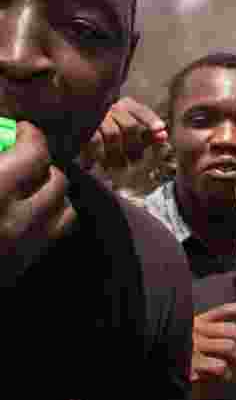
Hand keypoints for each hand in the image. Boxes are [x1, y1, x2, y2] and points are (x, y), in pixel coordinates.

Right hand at [0, 122, 76, 279]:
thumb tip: (1, 132)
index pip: (35, 153)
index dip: (31, 135)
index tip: (21, 129)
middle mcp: (16, 220)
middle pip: (57, 181)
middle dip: (44, 165)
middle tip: (25, 158)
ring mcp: (22, 249)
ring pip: (65, 211)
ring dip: (53, 193)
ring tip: (31, 185)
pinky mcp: (18, 270)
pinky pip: (51, 238)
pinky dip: (47, 219)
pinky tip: (24, 212)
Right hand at [80, 97, 167, 171]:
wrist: (69, 134)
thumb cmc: (108, 136)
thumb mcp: (129, 134)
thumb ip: (147, 135)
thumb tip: (164, 136)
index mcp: (124, 106)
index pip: (141, 111)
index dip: (151, 120)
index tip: (161, 129)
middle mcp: (110, 107)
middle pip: (131, 126)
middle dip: (135, 146)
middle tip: (134, 162)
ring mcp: (95, 116)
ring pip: (114, 134)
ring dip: (118, 154)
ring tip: (118, 168)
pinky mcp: (81, 127)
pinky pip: (95, 140)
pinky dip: (100, 154)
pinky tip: (98, 164)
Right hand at [191, 300, 235, 399]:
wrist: (167, 371)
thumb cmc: (196, 357)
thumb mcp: (218, 345)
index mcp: (203, 320)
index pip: (229, 310)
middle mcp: (196, 329)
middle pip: (234, 330)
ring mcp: (192, 345)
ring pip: (230, 347)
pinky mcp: (190, 363)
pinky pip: (219, 366)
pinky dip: (228, 373)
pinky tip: (225, 375)